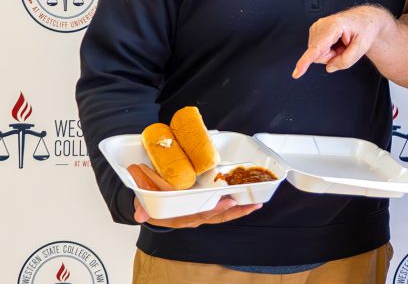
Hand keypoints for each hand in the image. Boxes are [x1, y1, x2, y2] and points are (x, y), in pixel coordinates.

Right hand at [134, 196, 262, 228]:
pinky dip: (235, 205)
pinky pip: (222, 209)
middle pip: (218, 217)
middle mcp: (194, 217)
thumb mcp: (143, 206)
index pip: (200, 215)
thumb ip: (142, 209)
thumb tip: (139, 214)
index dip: (214, 210)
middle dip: (236, 212)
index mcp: (181, 218)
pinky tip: (248, 199)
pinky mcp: (205, 208)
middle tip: (253, 205)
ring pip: (223, 214)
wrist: (150, 208)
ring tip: (256, 203)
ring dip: (240, 210)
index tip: (227, 201)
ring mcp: (201, 214)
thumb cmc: (150, 204)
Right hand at [293, 5, 390, 78]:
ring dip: (331, 53)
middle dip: (332, 56)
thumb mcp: (362, 47)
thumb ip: (346, 61)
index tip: (297, 72)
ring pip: (316, 53)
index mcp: (334, 25)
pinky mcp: (315, 30)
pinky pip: (317, 50)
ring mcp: (317, 26)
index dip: (306, 61)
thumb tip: (329, 67)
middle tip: (345, 48)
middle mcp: (322, 24)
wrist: (365, 20)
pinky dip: (328, 49)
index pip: (317, 48)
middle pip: (318, 55)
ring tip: (342, 44)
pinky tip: (337, 42)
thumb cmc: (364, 30)